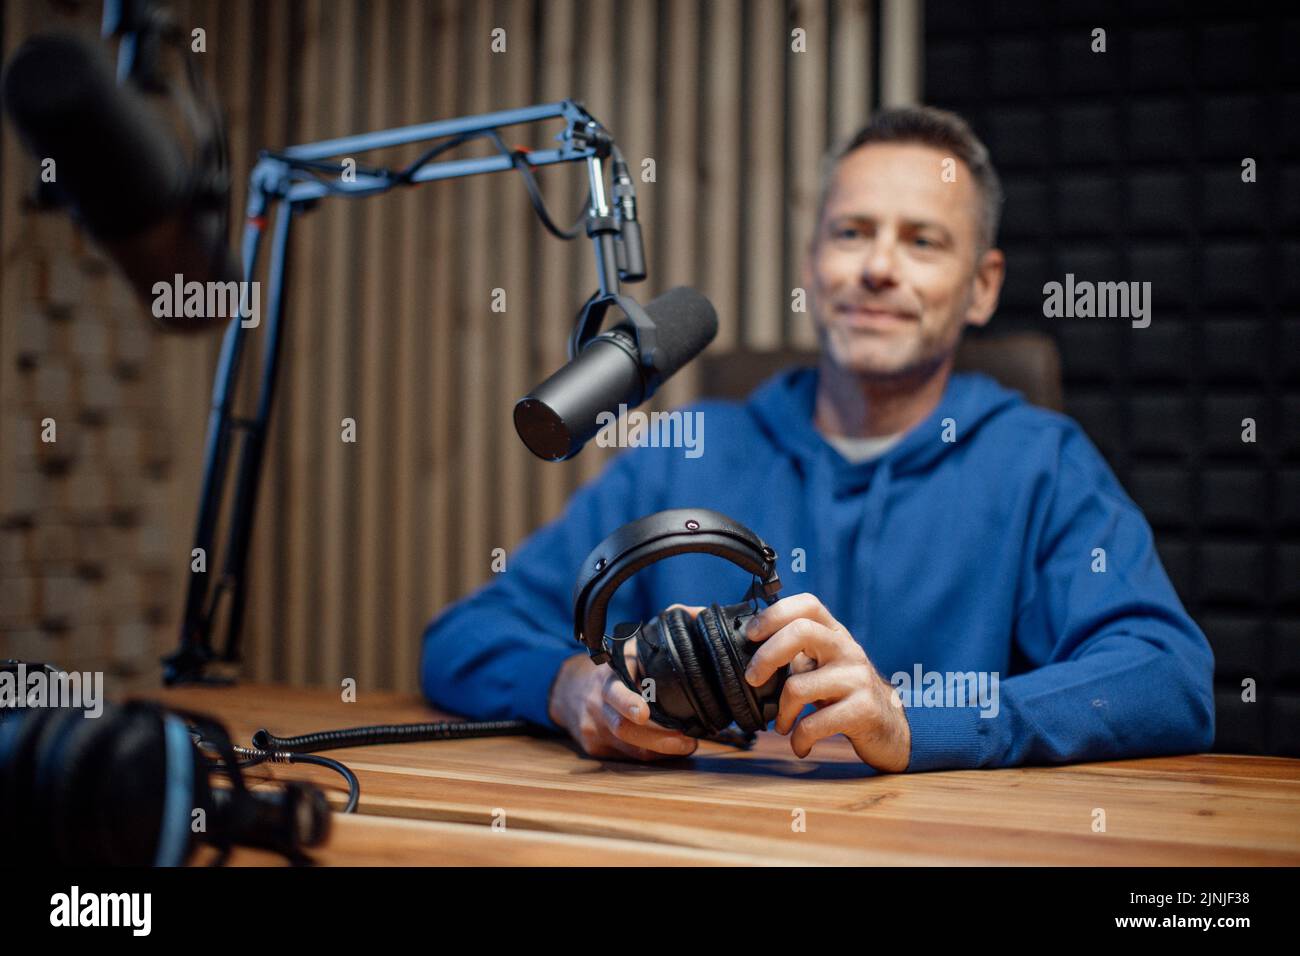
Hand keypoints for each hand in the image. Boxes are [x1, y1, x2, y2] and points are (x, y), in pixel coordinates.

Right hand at [547, 605, 700, 760]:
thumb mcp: (627, 650)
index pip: (614, 691)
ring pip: (628, 747)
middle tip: (688, 740)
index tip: (645, 713)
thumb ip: (655, 638)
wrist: (568, 690)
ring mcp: (593, 728)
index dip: (628, 703)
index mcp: (606, 677)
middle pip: (622, 727)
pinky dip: (651, 754)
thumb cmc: (612, 669)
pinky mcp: (595, 747)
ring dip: (661, 749)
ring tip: (688, 745)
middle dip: (658, 738)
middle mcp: (597, 704)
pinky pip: (627, 756)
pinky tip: (670, 750)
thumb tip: (695, 615)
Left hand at [743, 592, 910, 770]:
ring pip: (798, 686)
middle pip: (800, 632)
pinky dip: (799, 739)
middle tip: (753, 679)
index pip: (807, 605)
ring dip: (781, 713)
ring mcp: (857, 678)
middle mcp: (847, 649)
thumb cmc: (846, 696)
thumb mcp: (824, 667)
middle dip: (766, 656)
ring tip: (782, 725)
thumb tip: (751, 658)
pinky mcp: (862, 710)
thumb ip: (796, 656)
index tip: (751, 635)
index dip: (774, 614)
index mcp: (835, 634)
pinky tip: (800, 745)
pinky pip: (814, 724)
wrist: (891, 728)